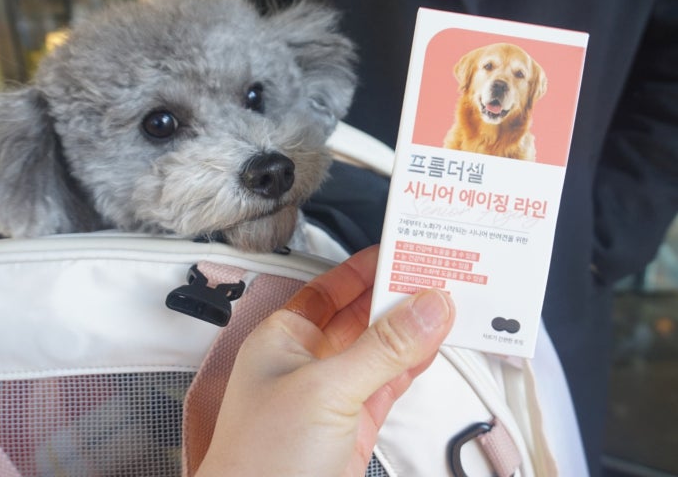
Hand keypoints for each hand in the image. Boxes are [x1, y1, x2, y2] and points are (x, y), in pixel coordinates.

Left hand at [195, 245, 454, 476]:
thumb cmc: (260, 461)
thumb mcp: (325, 390)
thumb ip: (381, 349)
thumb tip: (426, 308)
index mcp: (284, 338)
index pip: (330, 288)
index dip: (367, 268)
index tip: (404, 251)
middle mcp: (307, 361)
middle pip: (360, 315)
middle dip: (396, 295)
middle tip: (438, 274)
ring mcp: (333, 394)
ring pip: (379, 349)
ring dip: (412, 329)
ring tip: (448, 303)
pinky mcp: (355, 425)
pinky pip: (389, 382)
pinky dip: (413, 364)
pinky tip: (433, 345)